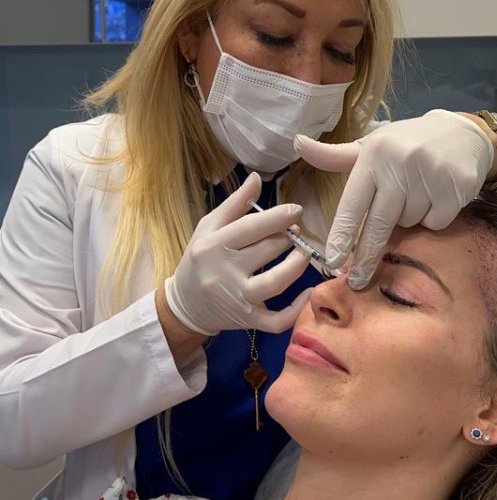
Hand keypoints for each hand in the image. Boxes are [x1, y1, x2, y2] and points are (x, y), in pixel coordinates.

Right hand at [165, 172, 310, 333]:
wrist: (184, 305)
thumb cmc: (199, 260)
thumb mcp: (208, 227)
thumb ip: (235, 204)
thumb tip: (256, 177)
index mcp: (213, 245)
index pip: (251, 227)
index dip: (279, 217)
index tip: (296, 210)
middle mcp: (224, 273)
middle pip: (268, 250)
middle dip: (289, 237)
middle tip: (296, 232)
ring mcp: (237, 300)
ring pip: (276, 282)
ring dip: (297, 264)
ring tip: (304, 253)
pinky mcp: (247, 321)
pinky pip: (277, 320)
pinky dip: (297, 309)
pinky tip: (308, 292)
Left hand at [295, 109, 493, 288]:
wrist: (464, 132)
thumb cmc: (407, 143)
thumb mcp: (371, 145)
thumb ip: (335, 156)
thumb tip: (298, 143)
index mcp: (374, 154)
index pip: (353, 202)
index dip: (342, 234)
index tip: (333, 260)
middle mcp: (400, 163)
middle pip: (379, 224)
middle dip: (367, 257)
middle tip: (357, 281)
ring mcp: (430, 174)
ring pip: (409, 224)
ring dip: (409, 220)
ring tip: (416, 194)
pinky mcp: (456, 186)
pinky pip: (436, 223)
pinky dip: (434, 218)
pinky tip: (437, 196)